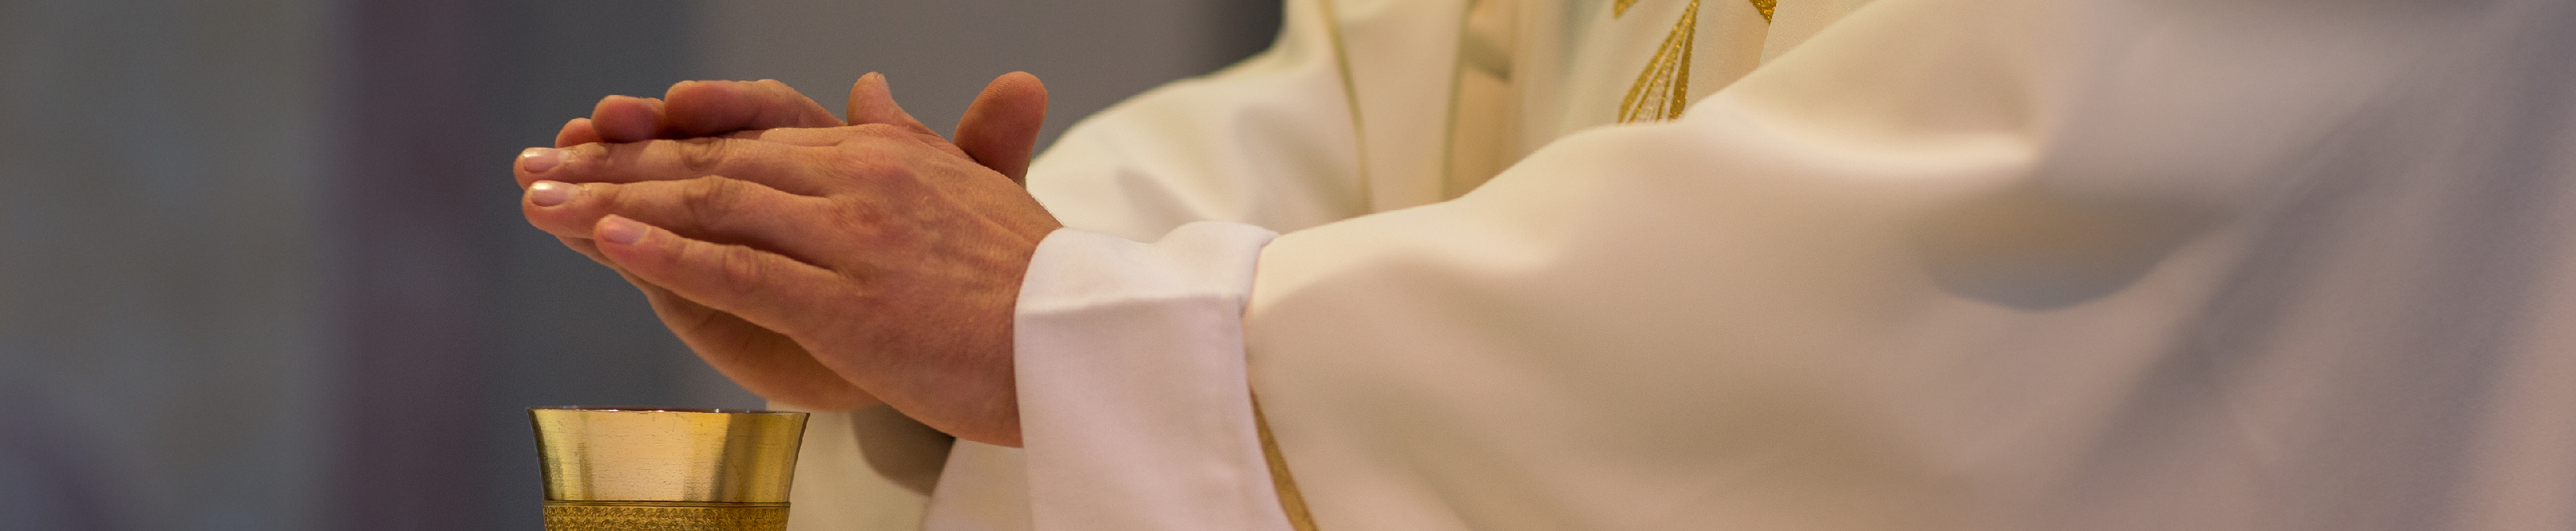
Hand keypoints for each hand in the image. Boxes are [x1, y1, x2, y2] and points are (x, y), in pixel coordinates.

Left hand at [516, 75, 1054, 445]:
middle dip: (615, 167)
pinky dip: (665, 253)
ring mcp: (850, 238)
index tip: (597, 145)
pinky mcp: (846, 300)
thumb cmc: (1036, 279)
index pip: (752, 137)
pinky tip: (606, 239)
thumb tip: (867, 88)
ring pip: (711, 205)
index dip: (669, 141)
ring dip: (614, 204)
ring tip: (541, 199)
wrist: (1086, 339)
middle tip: (537, 167)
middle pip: (715, 162)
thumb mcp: (975, 188)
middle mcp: (858, 181)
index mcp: (882, 156)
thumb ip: (913, 137)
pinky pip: (738, 268)